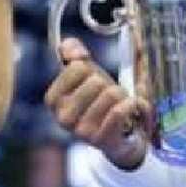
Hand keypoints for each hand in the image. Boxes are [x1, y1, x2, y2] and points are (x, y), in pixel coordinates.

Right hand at [43, 37, 150, 170]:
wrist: (119, 138)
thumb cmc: (100, 103)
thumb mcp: (86, 77)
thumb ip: (75, 55)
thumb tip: (69, 46)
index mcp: (53, 100)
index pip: (77, 67)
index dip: (91, 70)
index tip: (92, 82)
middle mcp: (63, 117)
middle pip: (96, 81)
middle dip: (109, 84)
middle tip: (109, 98)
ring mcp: (81, 131)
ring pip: (111, 94)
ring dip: (122, 96)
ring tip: (119, 106)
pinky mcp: (101, 140)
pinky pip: (120, 111)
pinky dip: (131, 105)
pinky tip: (131, 110)